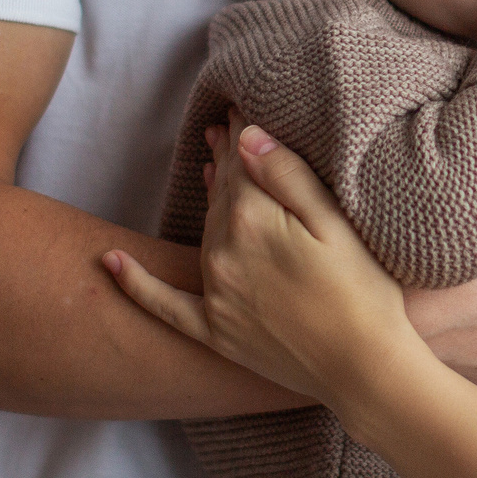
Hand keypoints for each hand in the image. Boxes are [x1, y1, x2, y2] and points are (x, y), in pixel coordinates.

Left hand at [106, 117, 417, 407]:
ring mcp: (215, 295)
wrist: (364, 371)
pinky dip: (136, 284)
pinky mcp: (215, 331)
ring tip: (207, 169)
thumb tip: (247, 137)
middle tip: (221, 128)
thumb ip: (288, 177)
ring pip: (203, 234)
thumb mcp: (337, 224)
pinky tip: (112, 262)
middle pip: (220, 195)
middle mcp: (223, 254)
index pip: (242, 162)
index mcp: (254, 220)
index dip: (242, 131)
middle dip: (224, 161)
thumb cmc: (364, 293)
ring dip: (205, 199)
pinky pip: (164, 304)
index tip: (240, 106)